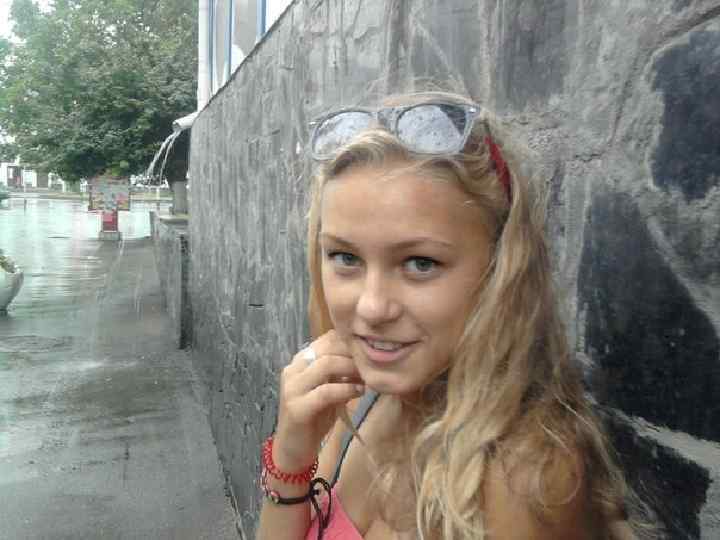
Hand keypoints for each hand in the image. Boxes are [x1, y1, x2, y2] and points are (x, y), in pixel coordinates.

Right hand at [273, 330, 364, 471]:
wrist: (293, 449)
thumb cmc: (314, 417)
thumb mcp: (328, 388)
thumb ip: (340, 372)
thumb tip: (365, 357)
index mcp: (300, 361)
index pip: (326, 339)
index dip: (349, 342)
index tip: (369, 350)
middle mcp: (293, 369)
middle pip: (327, 349)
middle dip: (353, 355)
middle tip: (371, 364)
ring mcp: (292, 388)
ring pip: (325, 365)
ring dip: (351, 369)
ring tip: (366, 377)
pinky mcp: (297, 407)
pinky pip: (325, 391)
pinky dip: (346, 389)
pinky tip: (359, 392)